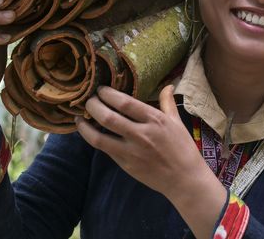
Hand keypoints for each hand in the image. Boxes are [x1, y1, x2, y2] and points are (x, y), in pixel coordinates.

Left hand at [76, 85, 227, 237]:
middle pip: (108, 118)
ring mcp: (131, 152)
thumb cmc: (183, 148)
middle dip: (93, 106)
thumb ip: (167, 102)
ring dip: (85, 126)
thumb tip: (168, 85)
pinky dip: (93, 139)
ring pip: (100, 137)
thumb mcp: (177, 122)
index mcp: (155, 120)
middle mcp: (141, 134)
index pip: (125, 103)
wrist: (184, 179)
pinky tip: (89, 132)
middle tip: (88, 100)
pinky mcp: (125, 165)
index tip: (101, 89)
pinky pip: (105, 150)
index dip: (109, 94)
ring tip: (79, 117)